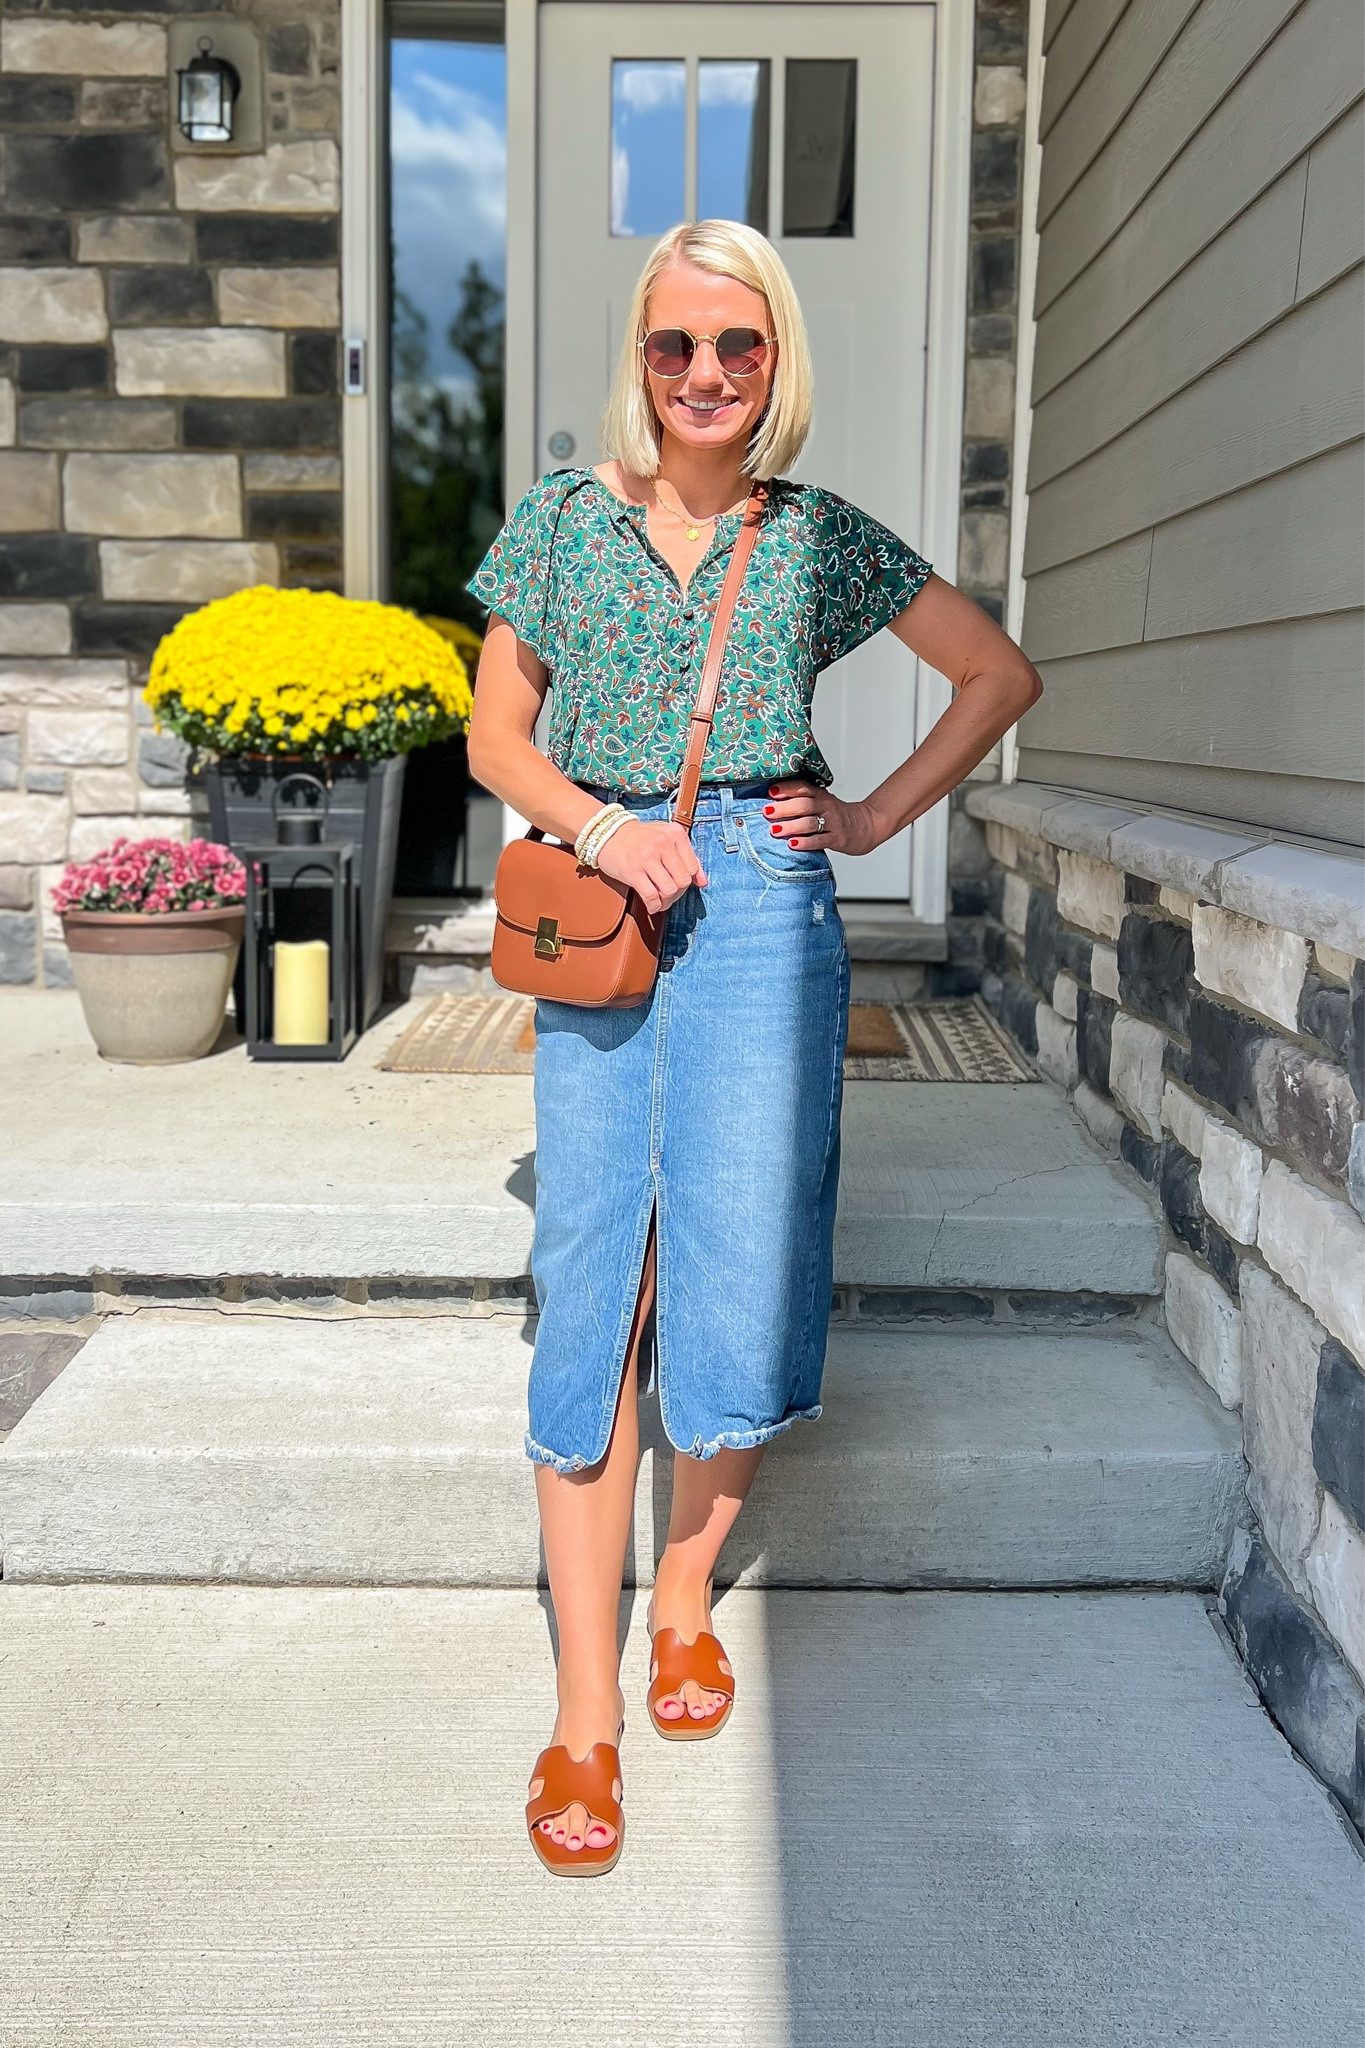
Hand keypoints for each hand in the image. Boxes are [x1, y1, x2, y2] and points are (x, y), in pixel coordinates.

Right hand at [595, 818, 707, 914]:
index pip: (693, 867)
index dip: (688, 881)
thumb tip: (704, 882)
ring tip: (660, 900)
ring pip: (669, 890)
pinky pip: (651, 896)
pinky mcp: (633, 870)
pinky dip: (654, 906)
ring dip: (666, 901)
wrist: (607, 833)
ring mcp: (647, 857)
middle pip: (683, 881)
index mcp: (675, 833)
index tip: (678, 883)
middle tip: (668, 894)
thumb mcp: (666, 838)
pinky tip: (652, 906)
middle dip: (677, 893)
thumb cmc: (639, 838)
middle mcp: (662, 843)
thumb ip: (687, 857)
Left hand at [761, 780, 879, 854]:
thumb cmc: (838, 816)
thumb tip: (772, 803)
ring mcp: (833, 823)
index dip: (787, 788)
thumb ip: (803, 801)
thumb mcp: (823, 802)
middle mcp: (827, 807)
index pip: (803, 788)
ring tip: (774, 830)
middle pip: (804, 804)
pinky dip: (805, 843)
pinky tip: (793, 844)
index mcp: (821, 796)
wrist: (867, 825)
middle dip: (784, 808)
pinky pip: (820, 840)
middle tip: (767, 812)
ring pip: (810, 823)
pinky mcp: (838, 839)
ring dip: (791, 826)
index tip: (771, 791)